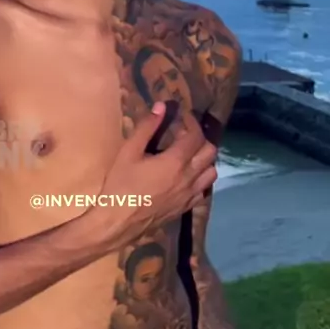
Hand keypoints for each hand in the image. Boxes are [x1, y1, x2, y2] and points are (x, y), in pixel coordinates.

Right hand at [96, 102, 217, 246]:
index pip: (195, 136)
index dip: (192, 123)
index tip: (183, 117)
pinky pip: (203, 190)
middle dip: (200, 139)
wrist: (117, 222)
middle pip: (210, 152)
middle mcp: (188, 178)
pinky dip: (200, 179)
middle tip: (184, 135)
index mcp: (176, 162)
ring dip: (204, 160)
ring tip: (189, 155)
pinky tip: (186, 177)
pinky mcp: (185, 208)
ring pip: (211, 173)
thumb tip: (162, 106)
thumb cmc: (121, 184)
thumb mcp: (129, 151)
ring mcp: (189, 195)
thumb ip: (147, 127)